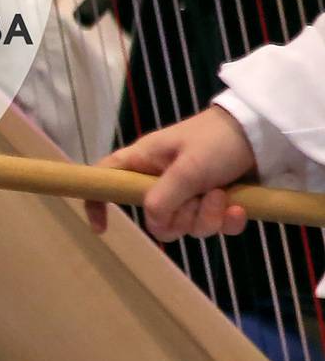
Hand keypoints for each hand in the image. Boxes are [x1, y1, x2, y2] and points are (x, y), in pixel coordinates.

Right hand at [96, 107, 255, 239]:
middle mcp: (162, 181)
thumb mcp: (188, 168)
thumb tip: (154, 224)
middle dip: (182, 217)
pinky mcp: (216, 203)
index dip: (96, 202)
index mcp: (144, 163)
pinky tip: (240, 209)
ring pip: (187, 227)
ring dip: (208, 217)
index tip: (103, 228)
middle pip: (157, 219)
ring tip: (223, 194)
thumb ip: (163, 199)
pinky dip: (228, 222)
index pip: (104, 180)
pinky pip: (214, 227)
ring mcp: (190, 194)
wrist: (264, 131)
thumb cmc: (217, 139)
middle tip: (200, 196)